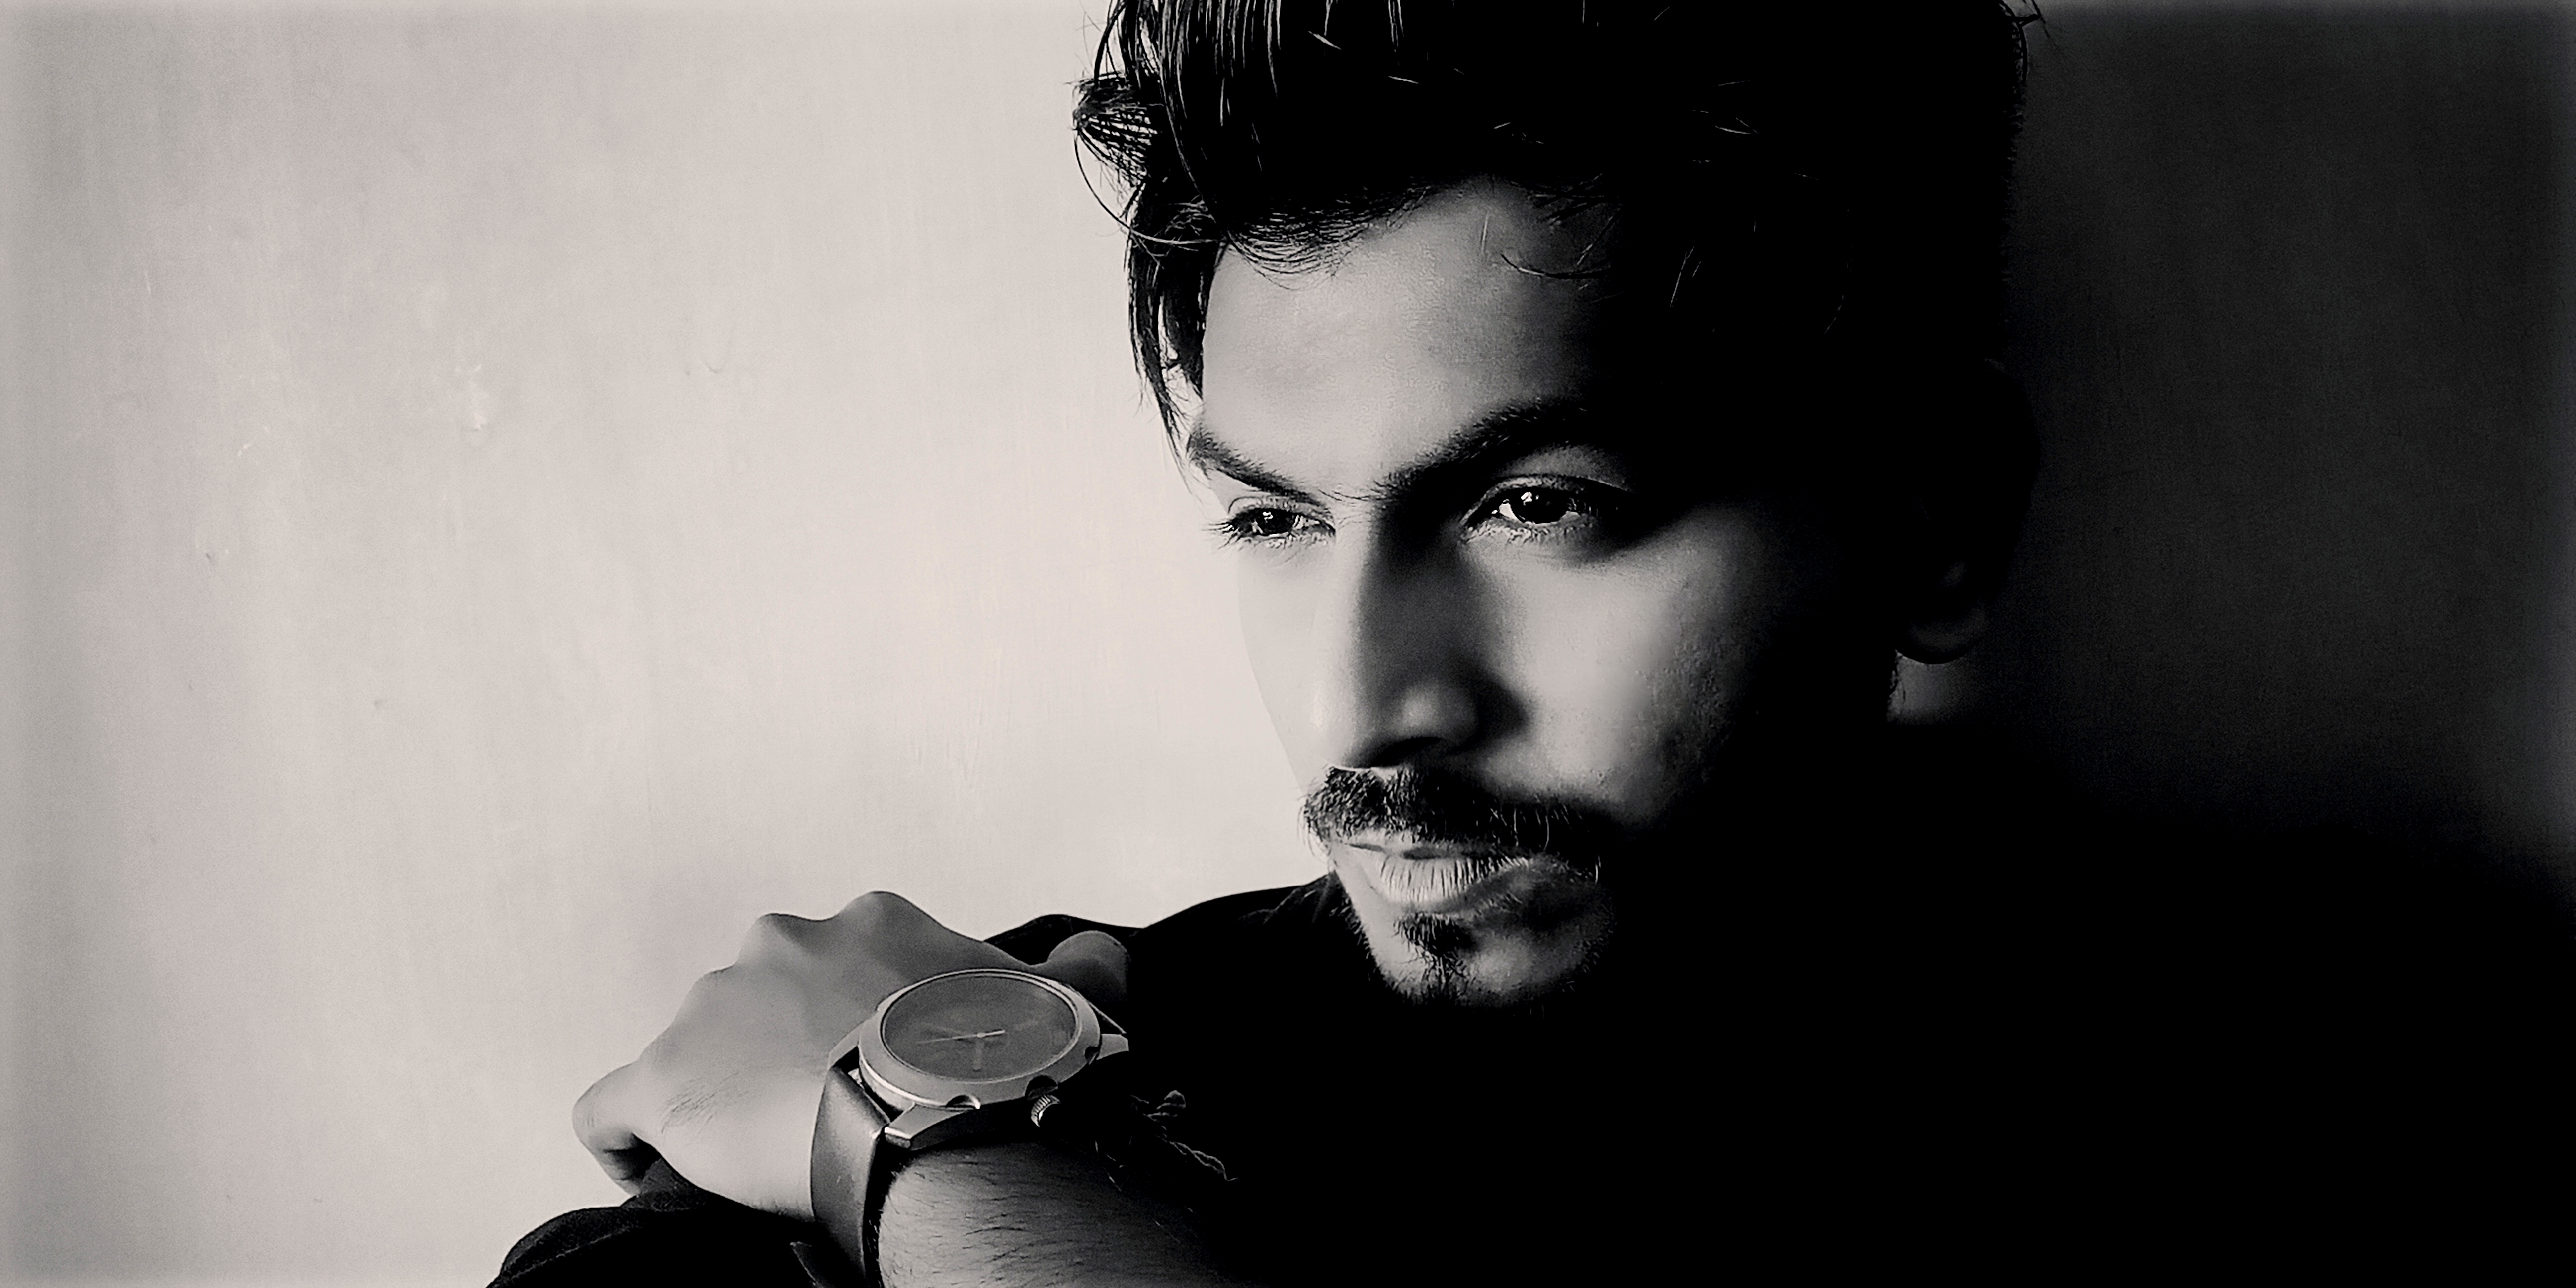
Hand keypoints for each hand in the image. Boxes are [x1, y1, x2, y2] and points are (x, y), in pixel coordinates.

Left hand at [573, 891, 1128, 1218]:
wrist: (941, 1112)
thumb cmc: (998, 1061)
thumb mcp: (1056, 1001)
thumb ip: (1078, 969)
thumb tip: (1103, 954)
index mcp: (871, 924)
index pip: (850, 965)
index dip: (864, 1022)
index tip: (885, 1069)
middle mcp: (783, 944)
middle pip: (767, 999)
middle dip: (788, 1052)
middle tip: (828, 1118)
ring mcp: (713, 1009)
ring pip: (698, 1050)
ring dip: (722, 1095)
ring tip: (760, 1161)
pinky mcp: (662, 1080)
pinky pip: (611, 1112)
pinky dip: (628, 1145)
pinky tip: (655, 1179)